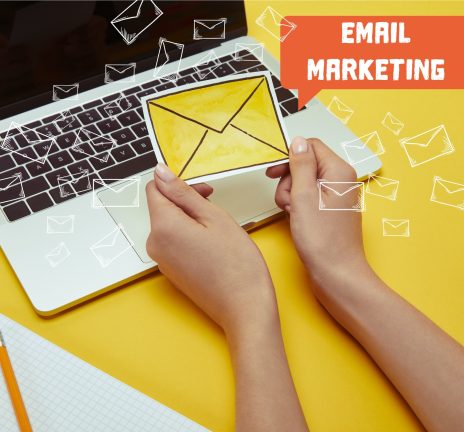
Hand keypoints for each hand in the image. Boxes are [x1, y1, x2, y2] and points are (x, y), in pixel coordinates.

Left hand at [146, 164, 277, 336]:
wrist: (244, 308)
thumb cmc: (237, 265)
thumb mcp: (213, 217)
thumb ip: (183, 193)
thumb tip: (160, 172)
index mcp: (163, 227)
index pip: (154, 188)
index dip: (178, 183)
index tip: (202, 189)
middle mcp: (155, 244)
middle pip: (162, 207)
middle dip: (186, 200)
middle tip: (215, 205)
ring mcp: (161, 260)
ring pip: (170, 224)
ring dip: (190, 217)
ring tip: (217, 227)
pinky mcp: (171, 270)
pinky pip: (174, 241)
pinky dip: (190, 234)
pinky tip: (212, 243)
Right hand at [266, 137, 366, 295]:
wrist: (336, 273)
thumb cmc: (322, 240)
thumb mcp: (304, 196)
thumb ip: (300, 165)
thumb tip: (298, 141)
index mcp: (338, 171)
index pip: (310, 147)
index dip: (289, 157)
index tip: (273, 172)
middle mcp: (340, 180)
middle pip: (305, 165)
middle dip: (289, 181)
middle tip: (288, 201)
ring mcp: (335, 196)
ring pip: (303, 182)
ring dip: (291, 195)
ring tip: (292, 213)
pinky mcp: (329, 209)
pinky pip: (308, 197)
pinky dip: (297, 205)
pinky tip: (296, 218)